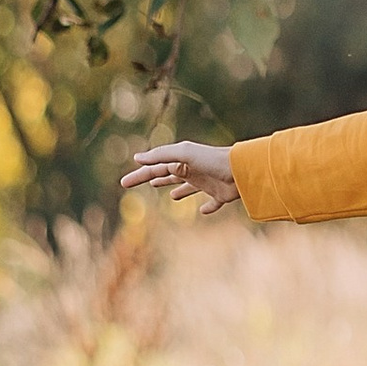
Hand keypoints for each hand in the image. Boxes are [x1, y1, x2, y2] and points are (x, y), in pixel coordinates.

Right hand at [119, 138, 238, 217]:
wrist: (242, 169)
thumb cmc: (212, 159)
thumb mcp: (183, 154)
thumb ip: (161, 156)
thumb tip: (138, 158)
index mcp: (182, 161)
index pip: (155, 168)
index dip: (140, 175)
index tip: (124, 183)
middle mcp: (193, 171)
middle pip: (169, 176)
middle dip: (153, 179)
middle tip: (143, 183)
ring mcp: (207, 183)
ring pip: (189, 187)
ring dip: (180, 190)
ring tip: (172, 196)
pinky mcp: (220, 195)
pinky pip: (212, 203)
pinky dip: (207, 207)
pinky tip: (203, 211)